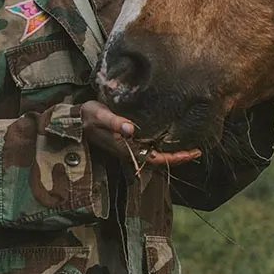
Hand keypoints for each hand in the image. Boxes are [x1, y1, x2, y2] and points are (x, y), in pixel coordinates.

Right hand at [80, 101, 201, 165]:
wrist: (75, 119)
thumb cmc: (87, 115)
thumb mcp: (99, 114)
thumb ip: (114, 121)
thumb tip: (131, 129)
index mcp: (125, 147)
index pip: (155, 158)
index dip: (174, 158)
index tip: (192, 153)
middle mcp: (130, 150)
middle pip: (159, 159)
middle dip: (178, 157)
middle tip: (198, 150)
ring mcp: (129, 146)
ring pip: (155, 153)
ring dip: (172, 151)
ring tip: (190, 144)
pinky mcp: (128, 139)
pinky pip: (149, 146)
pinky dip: (163, 144)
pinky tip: (172, 135)